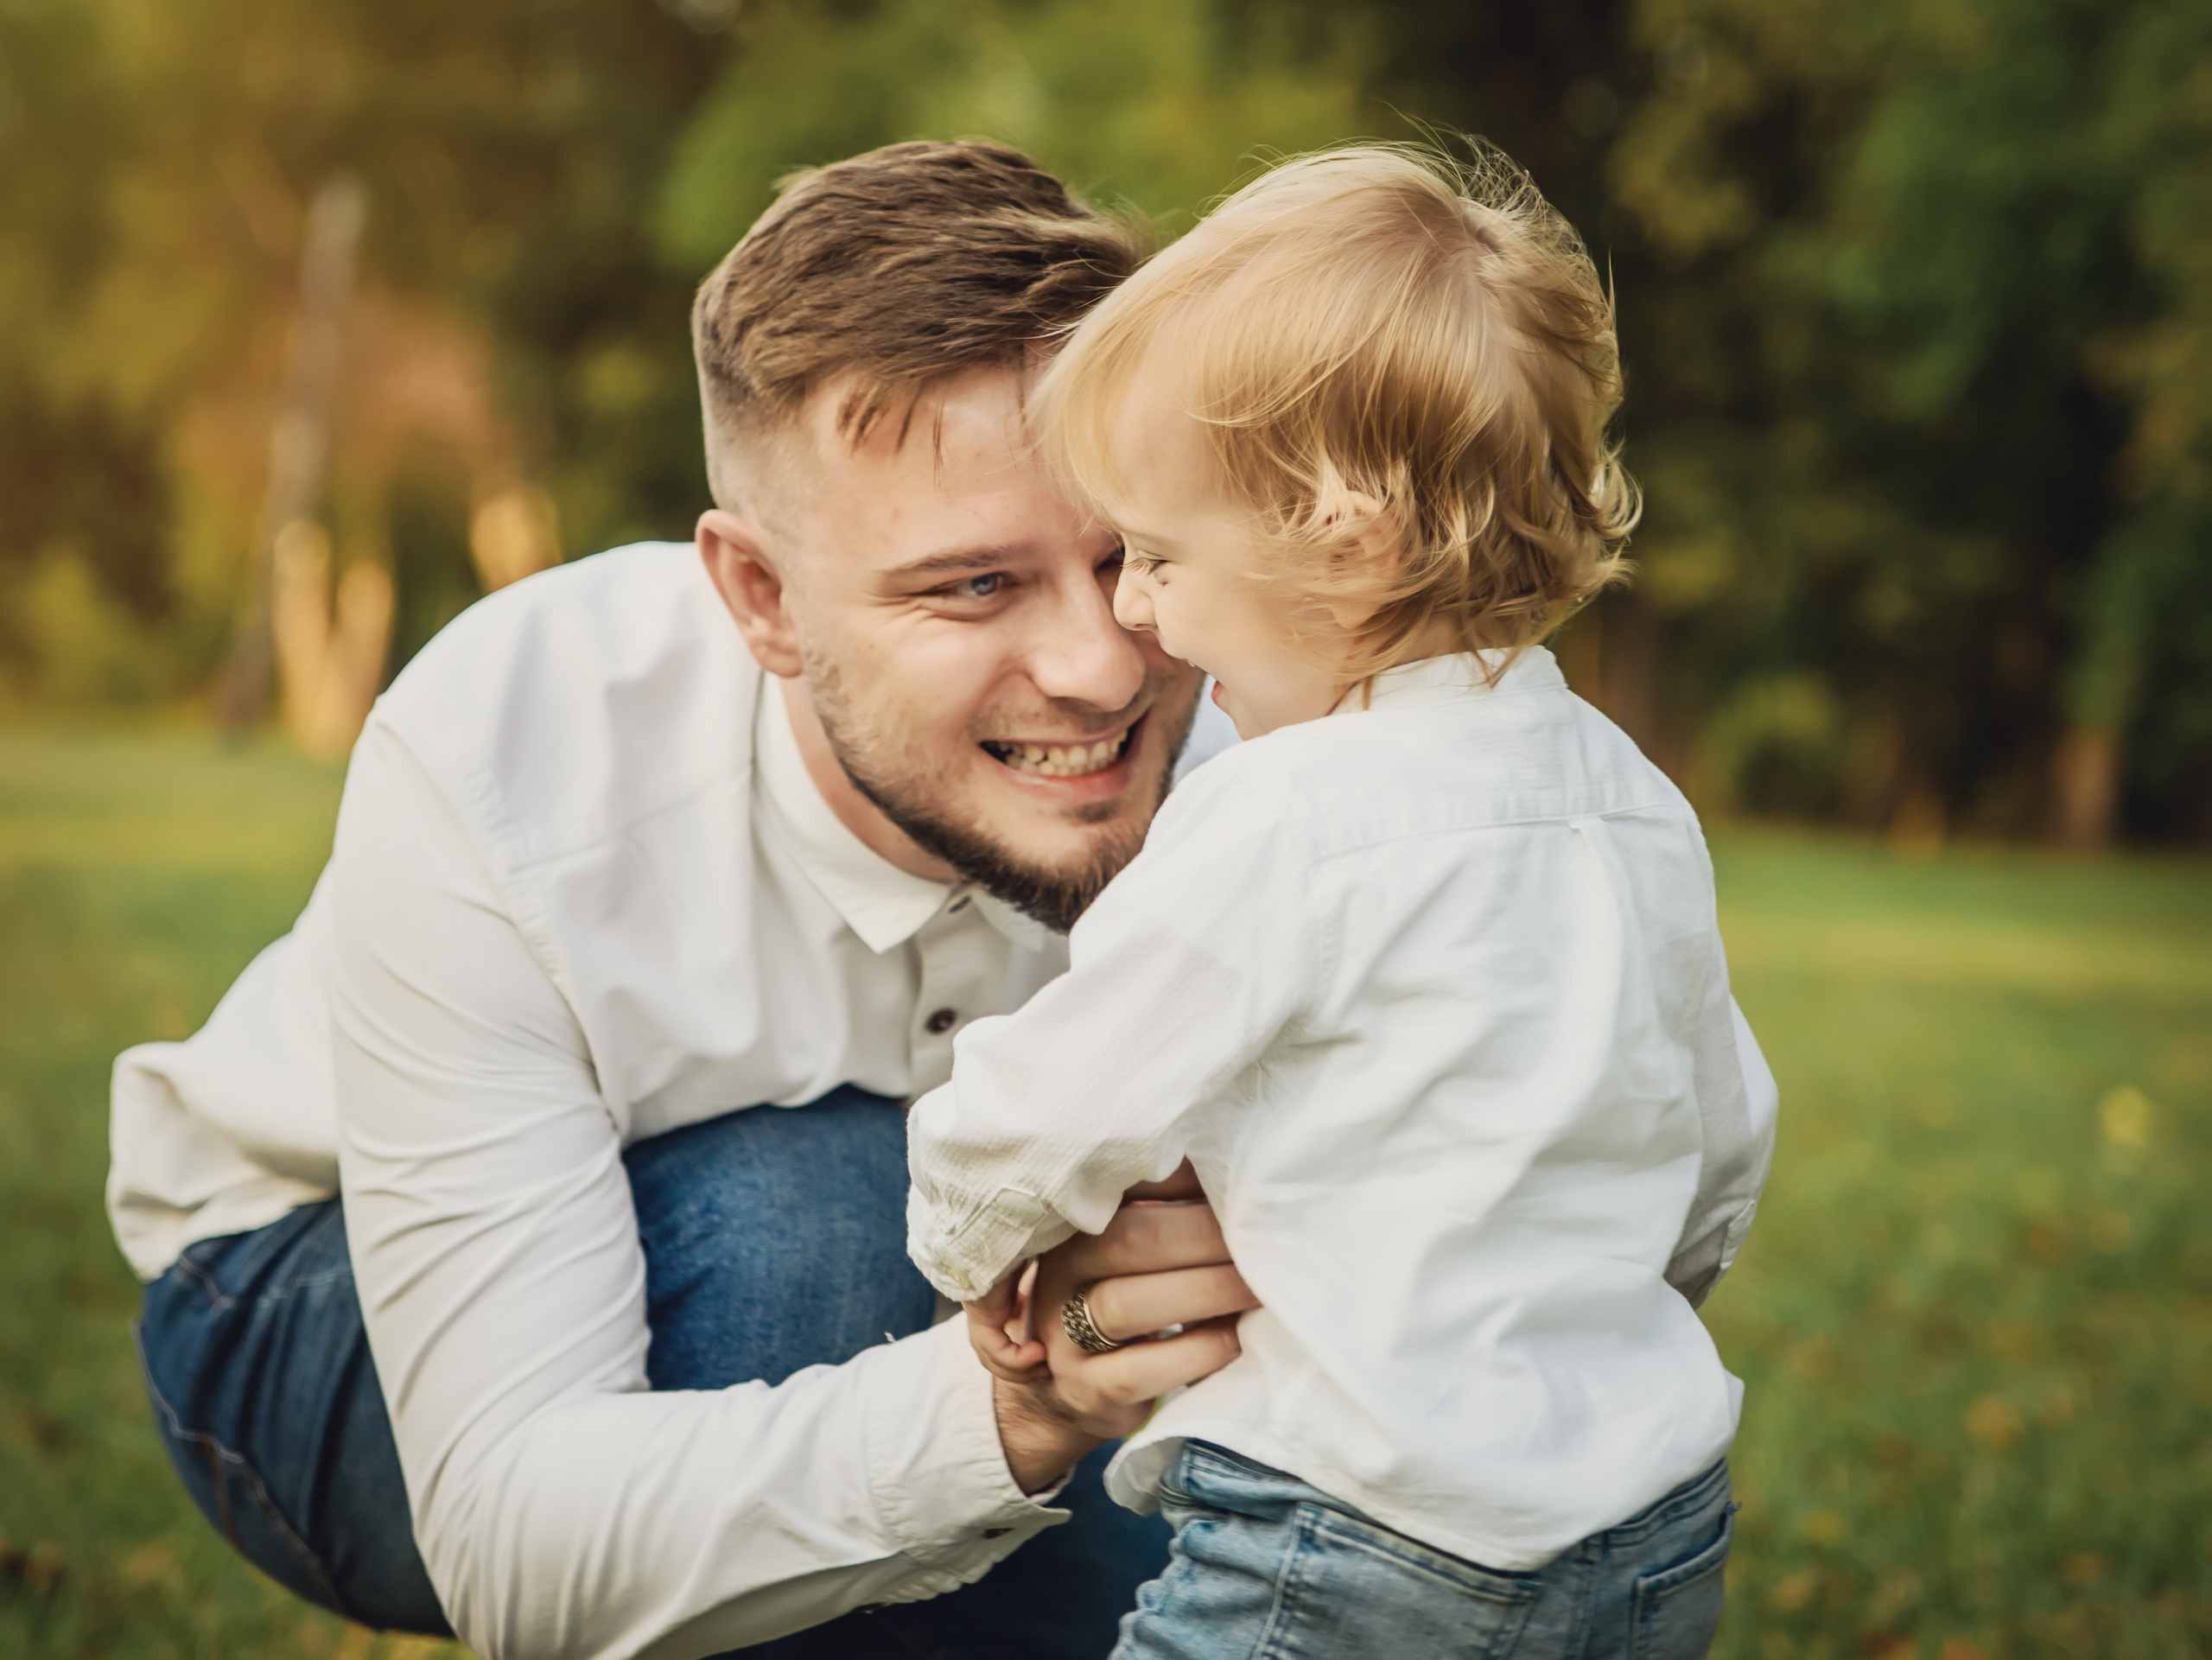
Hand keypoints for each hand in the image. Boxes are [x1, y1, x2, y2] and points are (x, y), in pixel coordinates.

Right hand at [988, 1162, 1257, 1492]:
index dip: (1182, 1179)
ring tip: (1258, 1290)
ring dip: (1203, 1293)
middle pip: (1127, 1240)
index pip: (1121, 1185)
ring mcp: (1061, 1333)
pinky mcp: (1083, 1389)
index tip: (1238, 1181)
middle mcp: (1060, 1270)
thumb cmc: (1126, 1296)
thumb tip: (1236, 1169)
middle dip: (1204, 1237)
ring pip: (1123, 1306)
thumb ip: (1172, 1207)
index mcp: (1076, 1221)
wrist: (1070, 1388)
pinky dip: (1189, 1355)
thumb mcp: (1136, 1247)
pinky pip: (1132, 1373)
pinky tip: (1230, 1341)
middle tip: (1264, 1240)